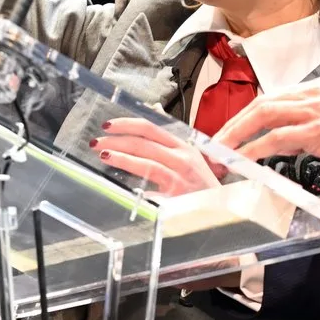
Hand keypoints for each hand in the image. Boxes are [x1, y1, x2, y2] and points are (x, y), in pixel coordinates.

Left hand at [90, 117, 224, 194]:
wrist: (221, 211)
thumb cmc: (202, 185)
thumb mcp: (190, 155)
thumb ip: (169, 135)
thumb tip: (153, 108)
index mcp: (183, 146)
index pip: (151, 128)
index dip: (127, 124)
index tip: (108, 125)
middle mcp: (182, 159)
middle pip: (144, 143)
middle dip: (118, 139)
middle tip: (97, 141)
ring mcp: (179, 178)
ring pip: (146, 162)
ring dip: (121, 157)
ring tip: (104, 154)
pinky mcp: (176, 198)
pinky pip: (151, 190)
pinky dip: (135, 186)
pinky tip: (120, 185)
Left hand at [214, 78, 319, 180]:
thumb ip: (312, 124)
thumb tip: (285, 140)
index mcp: (319, 89)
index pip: (273, 98)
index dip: (248, 115)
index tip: (231, 132)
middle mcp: (314, 94)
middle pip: (262, 104)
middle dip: (233, 124)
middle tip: (214, 143)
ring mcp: (316, 110)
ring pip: (263, 116)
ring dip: (236, 136)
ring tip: (219, 153)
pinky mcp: (319, 130)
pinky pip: (276, 138)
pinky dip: (253, 148)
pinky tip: (240, 160)